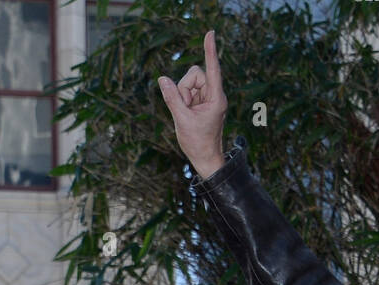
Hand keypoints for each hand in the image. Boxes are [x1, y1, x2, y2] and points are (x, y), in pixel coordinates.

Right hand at [157, 29, 227, 179]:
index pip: (212, 69)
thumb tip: (162, 79)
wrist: (206, 158)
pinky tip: (188, 114)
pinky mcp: (203, 102)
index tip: (210, 33)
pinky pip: (188, 92)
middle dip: (184, 89)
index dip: (210, 51)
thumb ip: (172, 98)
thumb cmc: (198, 143)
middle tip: (185, 109)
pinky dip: (184, 101)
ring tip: (187, 115)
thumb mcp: (181, 120)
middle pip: (194, 75)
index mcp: (216, 98)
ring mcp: (209, 98)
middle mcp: (214, 94)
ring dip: (183, 97)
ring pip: (189, 83)